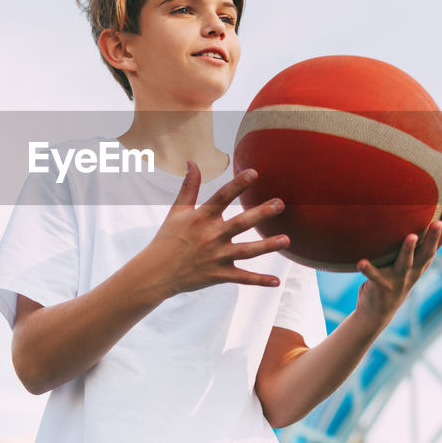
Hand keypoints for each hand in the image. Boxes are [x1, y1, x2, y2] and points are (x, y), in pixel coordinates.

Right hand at [145, 160, 290, 297]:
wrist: (155, 272)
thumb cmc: (167, 238)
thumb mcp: (177, 211)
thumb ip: (189, 187)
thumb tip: (193, 162)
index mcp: (201, 217)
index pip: (222, 197)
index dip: (238, 185)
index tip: (254, 173)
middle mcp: (211, 236)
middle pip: (240, 223)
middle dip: (260, 213)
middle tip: (280, 204)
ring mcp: (216, 257)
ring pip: (246, 251)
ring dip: (267, 246)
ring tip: (286, 239)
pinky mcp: (219, 275)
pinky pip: (242, 278)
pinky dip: (259, 280)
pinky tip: (276, 281)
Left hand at [355, 205, 441, 326]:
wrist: (378, 311)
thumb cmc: (392, 277)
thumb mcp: (405, 261)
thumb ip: (409, 243)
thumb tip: (407, 210)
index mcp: (421, 262)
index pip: (437, 243)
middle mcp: (414, 270)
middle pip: (426, 252)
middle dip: (433, 237)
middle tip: (438, 222)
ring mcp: (399, 279)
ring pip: (405, 263)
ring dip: (408, 250)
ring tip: (411, 237)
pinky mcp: (382, 286)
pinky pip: (375, 276)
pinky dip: (368, 269)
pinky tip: (361, 262)